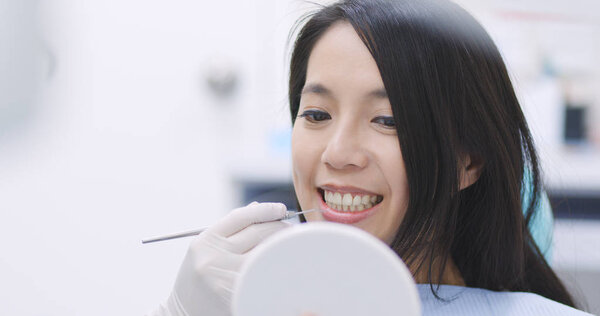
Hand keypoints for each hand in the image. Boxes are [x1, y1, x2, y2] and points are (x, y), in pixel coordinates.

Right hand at [149, 202, 289, 315]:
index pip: (241, 217)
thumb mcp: (206, 248)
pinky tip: (282, 264)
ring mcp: (227, 278)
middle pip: (258, 233)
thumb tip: (258, 208)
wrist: (183, 312)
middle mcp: (214, 258)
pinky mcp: (238, 295)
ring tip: (289, 244)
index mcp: (205, 241)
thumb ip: (230, 229)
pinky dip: (276, 266)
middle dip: (279, 227)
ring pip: (266, 253)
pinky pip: (264, 274)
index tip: (281, 209)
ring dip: (282, 246)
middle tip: (290, 228)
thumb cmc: (198, 279)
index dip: (265, 209)